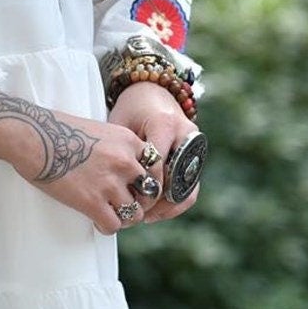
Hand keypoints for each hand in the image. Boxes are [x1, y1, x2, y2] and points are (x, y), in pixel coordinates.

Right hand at [0, 85, 156, 235]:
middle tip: (125, 204)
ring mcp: (109, 183)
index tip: (137, 186)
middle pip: (150, 192)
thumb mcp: (98, 129)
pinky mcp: (92, 202)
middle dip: (140, 201)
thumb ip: (117, 147)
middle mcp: (125, 162)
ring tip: (110, 214)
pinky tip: (96, 220)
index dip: (148, 180)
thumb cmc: (57, 130)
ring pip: (135, 213)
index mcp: (128, 141)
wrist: (33, 137)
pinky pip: (113, 225)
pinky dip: (106, 226)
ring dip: (124, 217)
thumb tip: (125, 165)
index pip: (156, 166)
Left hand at [104, 79, 200, 224]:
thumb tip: (111, 187)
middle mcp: (185, 135)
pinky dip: (174, 201)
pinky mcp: (196, 155)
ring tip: (146, 217)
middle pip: (175, 179)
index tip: (127, 200)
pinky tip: (156, 212)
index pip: (157, 165)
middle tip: (135, 213)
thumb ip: (122, 153)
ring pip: (188, 187)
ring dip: (168, 206)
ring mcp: (194, 146)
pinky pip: (190, 186)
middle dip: (156, 201)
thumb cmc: (132, 108)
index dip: (143, 187)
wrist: (154, 91)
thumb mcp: (120, 125)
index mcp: (164, 124)